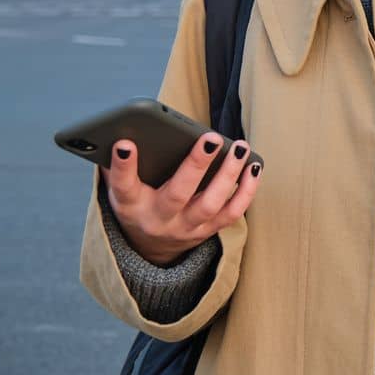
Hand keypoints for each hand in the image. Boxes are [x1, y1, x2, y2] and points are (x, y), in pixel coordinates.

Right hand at [105, 132, 260, 265]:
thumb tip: (123, 128)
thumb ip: (120, 163)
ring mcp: (186, 227)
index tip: (125, 143)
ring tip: (240, 148)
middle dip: (195, 165)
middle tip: (210, 138)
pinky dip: (246, 191)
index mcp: (131, 205)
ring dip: (228, 175)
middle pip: (177, 194)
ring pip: (210, 205)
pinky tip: (253, 166)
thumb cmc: (137, 202)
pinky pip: (232, 213)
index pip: (124, 186)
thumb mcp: (121, 186)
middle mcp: (159, 219)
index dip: (123, 166)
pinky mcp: (207, 231)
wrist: (149, 246)